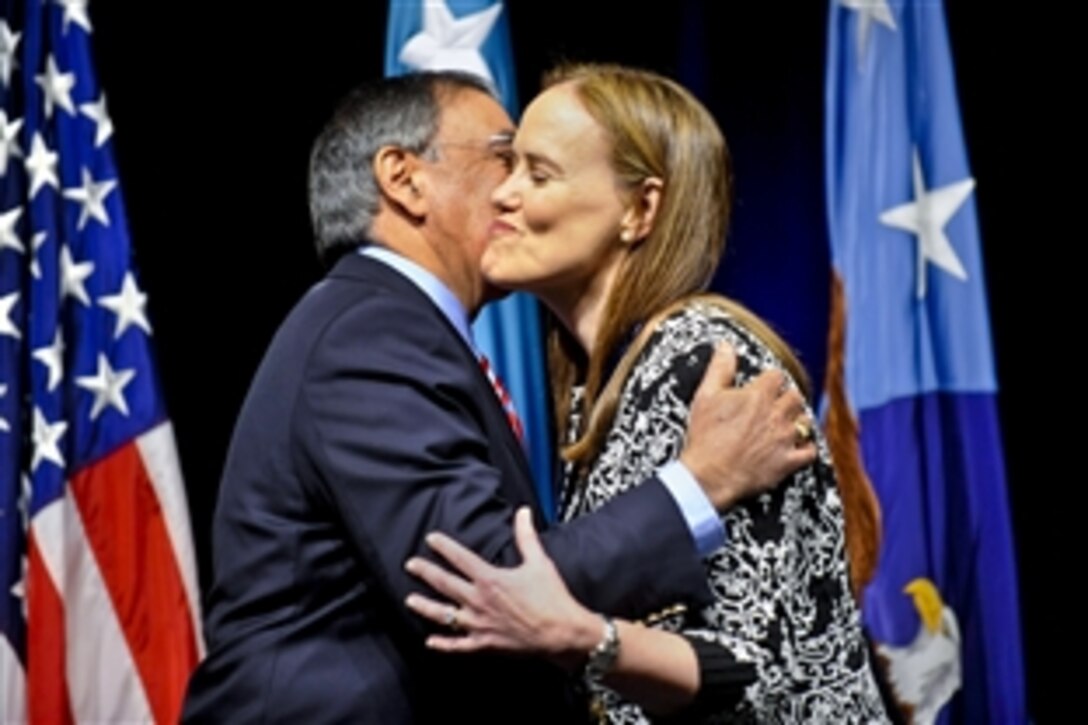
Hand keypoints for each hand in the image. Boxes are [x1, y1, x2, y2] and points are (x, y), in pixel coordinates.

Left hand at [405, 507, 602, 666]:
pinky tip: (430, 642)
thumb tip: (523, 512)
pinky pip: (458, 645)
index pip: (460, 558)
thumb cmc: (552, 597)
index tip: (430, 539)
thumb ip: (526, 536)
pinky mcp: (485, 644)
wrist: (562, 632)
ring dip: (425, 607)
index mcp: (490, 579)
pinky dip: (443, 644)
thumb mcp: (539, 561)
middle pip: (445, 584)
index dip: (444, 547)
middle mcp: (479, 601)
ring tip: (409, 600)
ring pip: (444, 615)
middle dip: (426, 572)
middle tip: (410, 565)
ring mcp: (479, 624)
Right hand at [680, 343, 816, 509]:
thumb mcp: (705, 397)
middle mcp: (776, 415)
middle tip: (775, 404)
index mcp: (758, 396)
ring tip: (785, 423)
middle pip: (795, 396)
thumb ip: (719, 368)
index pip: (776, 376)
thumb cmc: (705, 437)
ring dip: (797, 420)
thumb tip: (726, 346)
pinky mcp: (787, 462)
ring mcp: (784, 439)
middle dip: (786, 398)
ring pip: (805, 421)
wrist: (709, 476)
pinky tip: (796, 446)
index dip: (769, 380)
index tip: (763, 385)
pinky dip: (805, 447)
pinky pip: (809, 451)